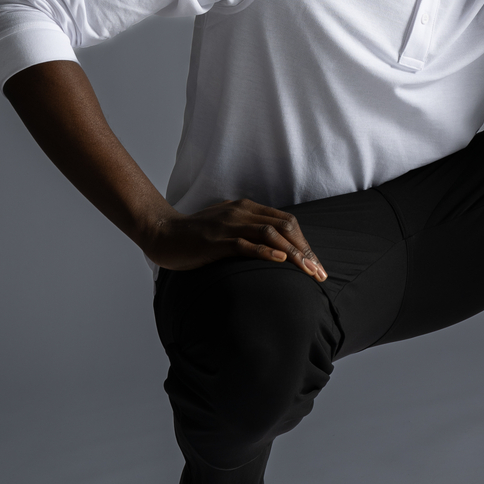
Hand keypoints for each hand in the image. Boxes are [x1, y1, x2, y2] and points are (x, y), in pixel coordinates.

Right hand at [146, 198, 327, 280]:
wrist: (164, 234)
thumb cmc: (196, 237)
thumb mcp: (227, 230)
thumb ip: (247, 234)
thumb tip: (273, 251)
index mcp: (246, 208)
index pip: (286, 222)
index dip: (304, 243)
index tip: (316, 266)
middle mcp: (241, 212)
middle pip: (284, 226)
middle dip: (306, 250)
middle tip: (319, 274)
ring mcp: (229, 225)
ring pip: (270, 233)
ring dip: (293, 253)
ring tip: (308, 271)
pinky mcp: (216, 240)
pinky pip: (245, 244)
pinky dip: (265, 251)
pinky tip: (280, 260)